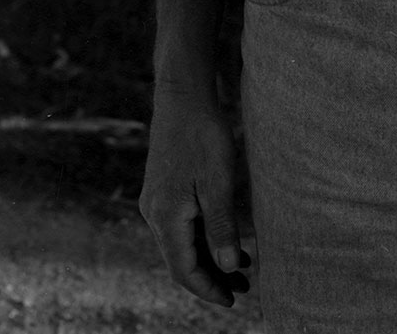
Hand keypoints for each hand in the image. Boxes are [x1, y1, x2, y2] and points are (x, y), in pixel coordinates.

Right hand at [139, 91, 251, 307]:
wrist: (183, 96)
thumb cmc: (203, 135)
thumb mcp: (219, 182)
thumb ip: (222, 227)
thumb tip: (229, 268)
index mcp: (165, 216)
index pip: (184, 269)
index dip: (208, 289)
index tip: (233, 300)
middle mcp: (154, 212)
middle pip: (180, 260)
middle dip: (210, 277)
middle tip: (243, 288)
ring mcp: (155, 200)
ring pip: (180, 244)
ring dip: (208, 259)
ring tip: (241, 269)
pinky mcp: (162, 190)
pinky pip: (179, 226)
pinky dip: (201, 238)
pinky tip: (225, 238)